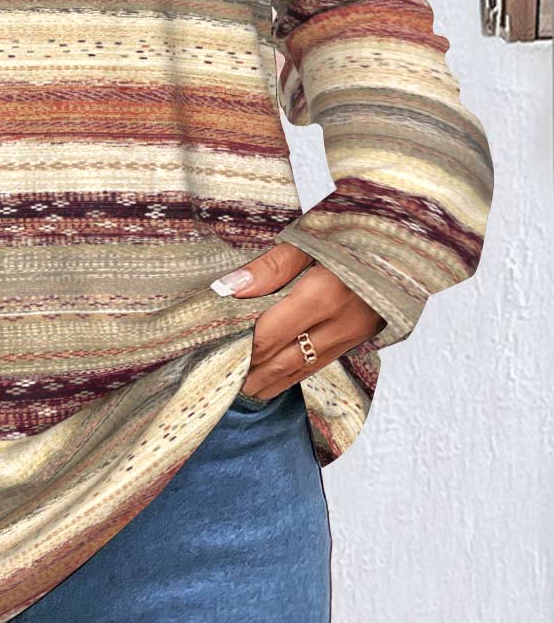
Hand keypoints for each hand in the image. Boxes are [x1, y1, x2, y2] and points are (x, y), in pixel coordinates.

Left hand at [212, 242, 385, 400]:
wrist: (408, 239)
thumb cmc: (354, 231)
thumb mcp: (309, 238)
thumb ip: (269, 267)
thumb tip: (228, 289)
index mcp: (322, 294)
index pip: (269, 335)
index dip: (240, 349)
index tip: (214, 355)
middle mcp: (339, 323)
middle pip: (283, 360)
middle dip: (250, 375)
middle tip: (219, 385)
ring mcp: (353, 335)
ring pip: (302, 369)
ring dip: (269, 382)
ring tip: (239, 391)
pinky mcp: (361, 338)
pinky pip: (320, 364)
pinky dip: (293, 376)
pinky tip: (274, 381)